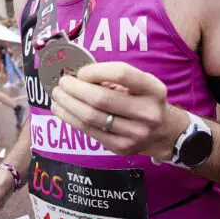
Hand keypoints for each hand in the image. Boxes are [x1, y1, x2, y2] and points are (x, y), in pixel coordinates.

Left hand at [50, 61, 186, 160]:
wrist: (162, 133)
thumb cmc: (142, 100)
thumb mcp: (138, 85)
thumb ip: (112, 77)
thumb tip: (75, 73)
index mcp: (154, 90)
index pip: (121, 74)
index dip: (95, 71)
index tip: (81, 72)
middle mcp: (148, 113)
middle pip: (101, 98)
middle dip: (74, 88)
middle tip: (62, 82)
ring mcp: (135, 133)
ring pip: (91, 117)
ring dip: (68, 104)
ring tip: (57, 95)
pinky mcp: (121, 147)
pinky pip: (89, 131)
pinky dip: (70, 118)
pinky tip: (62, 110)